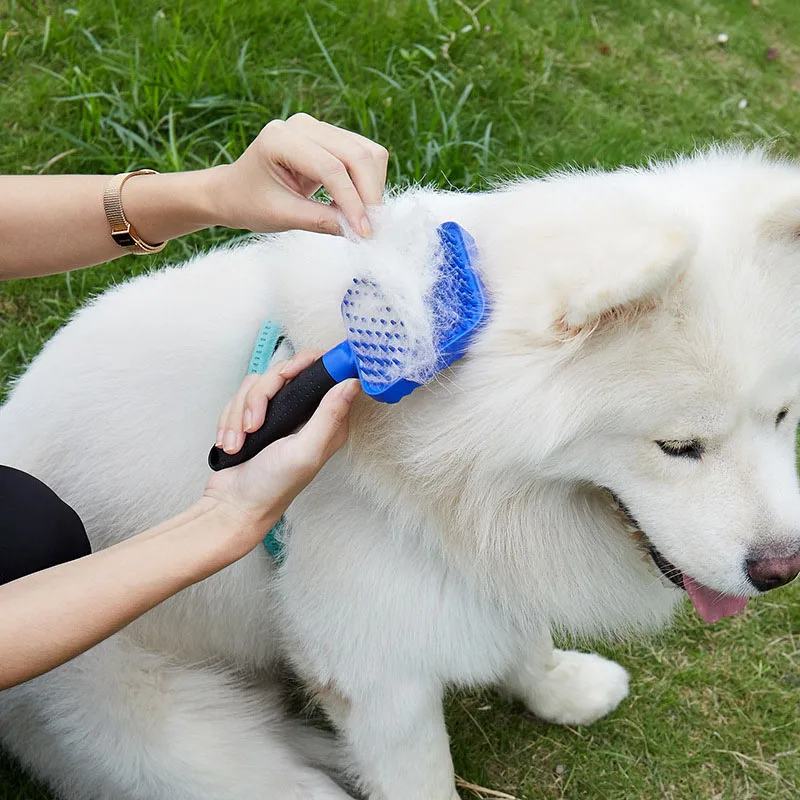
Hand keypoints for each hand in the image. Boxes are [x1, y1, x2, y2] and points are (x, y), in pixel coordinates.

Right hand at [203, 352, 360, 534]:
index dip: (305, 364)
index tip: (288, 375)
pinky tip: (232, 443)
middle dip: (260, 397)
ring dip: (240, 413)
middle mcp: (305, 414)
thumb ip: (329, 415)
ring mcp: (278, 414)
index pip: (323, 372)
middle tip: (254, 424)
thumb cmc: (273, 486)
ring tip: (240, 441)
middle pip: (282, 373)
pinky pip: (239, 399)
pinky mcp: (254, 417)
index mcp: (327, 420)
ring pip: (256, 384)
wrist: (234, 504)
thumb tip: (353, 382)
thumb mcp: (306, 451)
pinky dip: (229, 420)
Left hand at [207, 113, 388, 237]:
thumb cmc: (251, 203)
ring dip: (373, 187)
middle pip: (356, 155)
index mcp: (280, 139)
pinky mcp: (331, 137)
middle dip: (369, 194)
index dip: (352, 201)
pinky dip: (368, 181)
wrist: (235, 191)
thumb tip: (359, 231)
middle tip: (371, 228)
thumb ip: (321, 221)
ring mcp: (319, 127)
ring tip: (360, 217)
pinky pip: (364, 154)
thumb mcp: (282, 216)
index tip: (364, 232)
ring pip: (367, 152)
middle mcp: (302, 125)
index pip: (331, 168)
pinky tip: (354, 204)